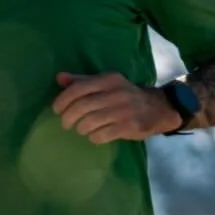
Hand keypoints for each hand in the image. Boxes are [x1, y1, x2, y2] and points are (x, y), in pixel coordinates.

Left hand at [51, 71, 177, 143]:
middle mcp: (116, 93)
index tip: (56, 109)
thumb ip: (83, 81)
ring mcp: (124, 111)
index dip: (63, 100)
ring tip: (82, 129)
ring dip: (81, 129)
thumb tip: (59, 77)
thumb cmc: (125, 95)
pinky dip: (93, 137)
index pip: (78, 88)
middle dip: (68, 118)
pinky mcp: (129, 127)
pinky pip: (102, 135)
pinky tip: (95, 136)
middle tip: (65, 123)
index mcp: (109, 80)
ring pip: (90, 123)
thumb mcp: (106, 84)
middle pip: (82, 107)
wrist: (158, 108)